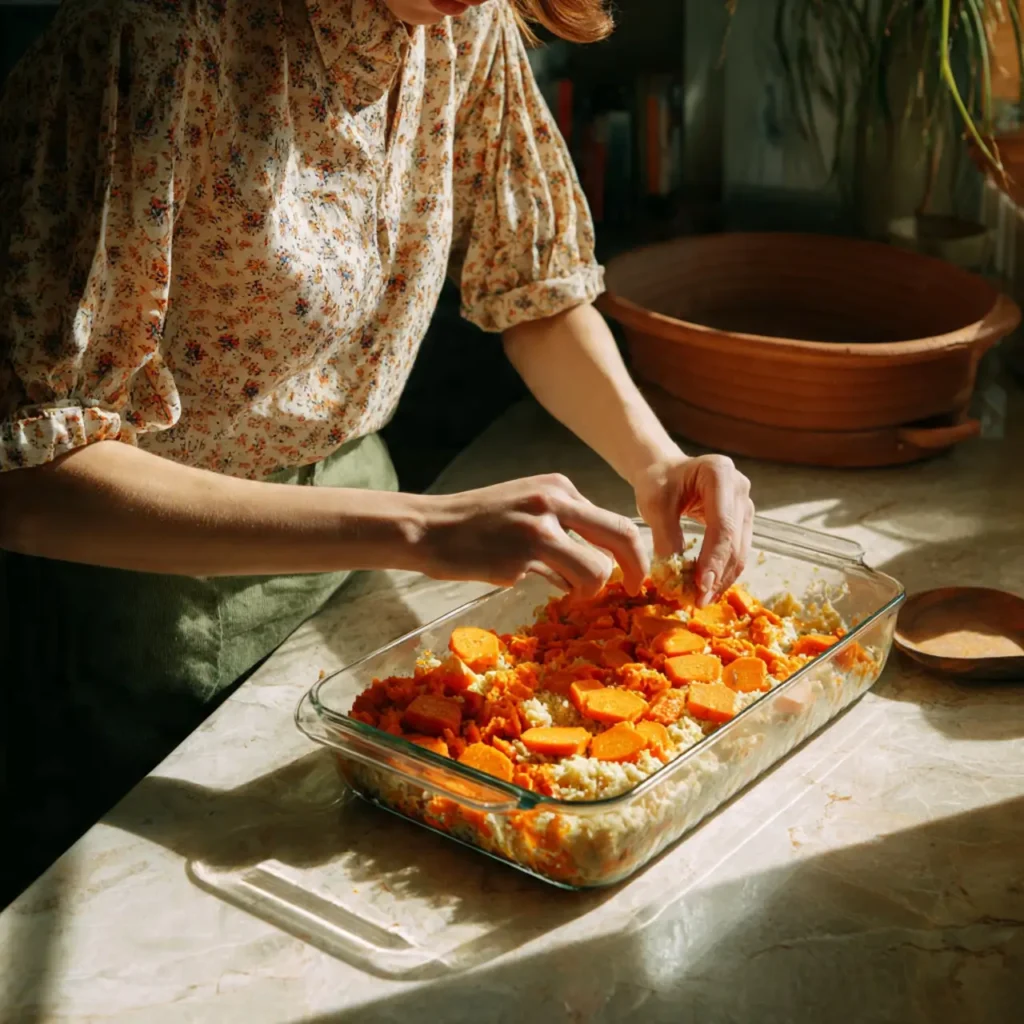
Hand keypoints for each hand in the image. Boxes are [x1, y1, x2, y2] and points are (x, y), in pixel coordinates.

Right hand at [414, 474, 647, 595]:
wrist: (429, 528)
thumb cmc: (477, 522)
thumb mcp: (527, 506)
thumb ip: (564, 524)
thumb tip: (599, 559)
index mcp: (559, 487)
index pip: (614, 519)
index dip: (632, 551)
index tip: (632, 573)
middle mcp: (555, 502)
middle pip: (621, 536)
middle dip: (636, 568)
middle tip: (635, 589)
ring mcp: (539, 529)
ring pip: (596, 569)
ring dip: (588, 588)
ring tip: (567, 589)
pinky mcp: (522, 558)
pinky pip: (562, 582)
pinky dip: (557, 588)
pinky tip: (528, 577)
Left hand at [633, 453, 753, 605]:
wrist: (665, 471)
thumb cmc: (658, 482)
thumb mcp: (654, 505)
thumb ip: (665, 537)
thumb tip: (673, 576)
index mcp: (720, 472)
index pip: (722, 525)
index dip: (713, 559)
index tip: (700, 587)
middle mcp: (740, 487)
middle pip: (735, 540)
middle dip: (718, 574)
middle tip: (699, 601)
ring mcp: (745, 504)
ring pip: (741, 550)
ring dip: (722, 578)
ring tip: (702, 600)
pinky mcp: (743, 520)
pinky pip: (737, 551)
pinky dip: (722, 572)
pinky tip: (707, 589)